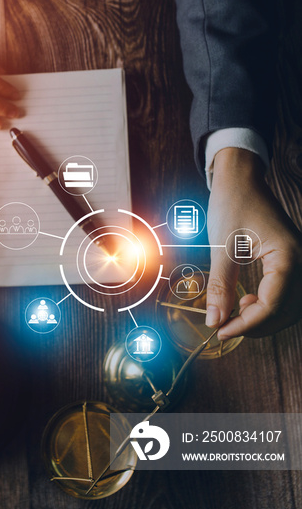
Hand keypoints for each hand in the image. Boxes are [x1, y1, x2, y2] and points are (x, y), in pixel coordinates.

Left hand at [205, 148, 301, 338]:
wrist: (241, 177)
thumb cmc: (233, 202)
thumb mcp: (222, 246)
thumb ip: (221, 285)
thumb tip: (215, 320)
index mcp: (288, 257)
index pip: (272, 305)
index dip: (246, 324)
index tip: (220, 331)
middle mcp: (301, 261)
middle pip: (287, 311)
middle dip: (257, 325)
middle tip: (226, 327)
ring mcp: (298, 260)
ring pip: (290, 306)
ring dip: (265, 317)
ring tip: (236, 312)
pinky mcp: (291, 260)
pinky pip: (287, 293)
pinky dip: (269, 304)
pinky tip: (246, 300)